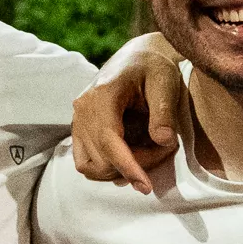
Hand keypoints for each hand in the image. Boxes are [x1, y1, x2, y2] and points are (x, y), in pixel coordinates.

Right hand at [70, 36, 185, 192]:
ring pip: (90, 166)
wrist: (137, 57)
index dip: (128, 167)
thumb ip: (164, 111)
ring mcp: (77, 120)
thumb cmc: (153, 66)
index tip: (146, 187)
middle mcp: (82, 109)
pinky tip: (131, 157)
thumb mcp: (165, 82)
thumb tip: (163, 141)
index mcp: (102, 94)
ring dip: (119, 170)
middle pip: (102, 158)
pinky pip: (86, 162)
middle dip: (135, 166)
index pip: (109, 141)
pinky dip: (107, 167)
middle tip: (164, 150)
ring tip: (148, 154)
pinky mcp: (78, 129)